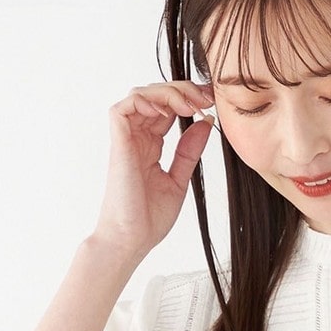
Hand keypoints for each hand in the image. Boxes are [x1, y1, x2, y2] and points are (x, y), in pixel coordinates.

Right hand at [92, 79, 215, 260]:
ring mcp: (126, 139)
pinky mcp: (118, 142)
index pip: (167, 109)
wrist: (132, 240)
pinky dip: (147, 100)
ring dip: (168, 92)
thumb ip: (189, 151)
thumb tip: (206, 122)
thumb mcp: (179, 179)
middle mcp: (137, 138)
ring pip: (142, 94)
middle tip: (206, 99)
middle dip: (182, 90)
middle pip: (155, 95)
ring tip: (191, 105)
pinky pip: (126, 106)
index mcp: (150, 146)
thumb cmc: (149, 218)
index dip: (188, 99)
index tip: (212, 102)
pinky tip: (170, 113)